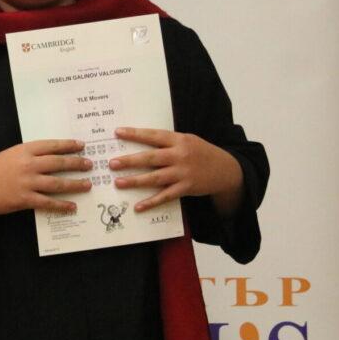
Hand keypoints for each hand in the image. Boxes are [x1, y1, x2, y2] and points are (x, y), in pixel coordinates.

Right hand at [0, 139, 91, 225]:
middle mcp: (28, 164)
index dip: (68, 145)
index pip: (52, 145)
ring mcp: (27, 182)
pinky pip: (48, 202)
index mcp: (24, 150)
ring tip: (87, 185)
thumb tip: (52, 156)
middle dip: (76, 163)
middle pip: (58, 162)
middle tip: (89, 165)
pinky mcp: (25, 199)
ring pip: (57, 183)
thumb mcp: (11, 154)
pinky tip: (72, 206)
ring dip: (75, 184)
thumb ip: (29, 154)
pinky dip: (62, 205)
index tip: (81, 145)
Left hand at [109, 127, 243, 215]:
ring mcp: (183, 173)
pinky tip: (138, 207)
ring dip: (135, 181)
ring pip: (155, 178)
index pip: (153, 135)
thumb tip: (142, 141)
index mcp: (179, 140)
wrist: (226, 170)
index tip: (118, 132)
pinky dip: (151, 202)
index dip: (135, 134)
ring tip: (118, 183)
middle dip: (130, 160)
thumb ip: (168, 141)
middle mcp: (179, 155)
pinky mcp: (186, 188)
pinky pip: (166, 196)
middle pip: (151, 157)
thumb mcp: (187, 140)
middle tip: (112, 163)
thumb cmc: (201, 153)